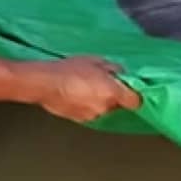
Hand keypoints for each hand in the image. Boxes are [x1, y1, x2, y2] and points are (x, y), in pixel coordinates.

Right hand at [21, 56, 141, 122]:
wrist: (45, 83)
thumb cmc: (70, 70)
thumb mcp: (97, 61)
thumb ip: (114, 68)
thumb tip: (121, 73)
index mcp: (112, 93)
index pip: (135, 101)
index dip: (135, 95)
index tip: (132, 89)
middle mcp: (104, 108)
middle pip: (118, 105)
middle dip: (115, 95)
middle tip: (104, 81)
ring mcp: (91, 115)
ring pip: (104, 109)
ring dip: (101, 100)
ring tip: (87, 86)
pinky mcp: (79, 119)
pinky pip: (91, 111)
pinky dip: (89, 105)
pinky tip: (78, 94)